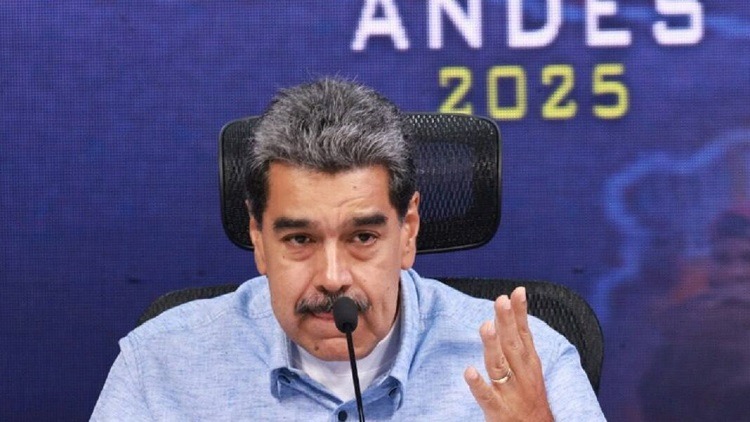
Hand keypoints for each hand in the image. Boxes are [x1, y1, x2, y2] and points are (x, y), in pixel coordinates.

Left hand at [463, 287, 552, 420]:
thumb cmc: (530, 397)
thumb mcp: (530, 368)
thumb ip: (519, 341)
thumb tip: (511, 312)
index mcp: (529, 364)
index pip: (524, 334)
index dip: (520, 313)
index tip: (517, 292)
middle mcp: (521, 375)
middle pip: (512, 345)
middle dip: (507, 322)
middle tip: (500, 301)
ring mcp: (510, 393)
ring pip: (500, 366)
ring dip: (492, 346)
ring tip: (486, 327)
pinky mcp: (498, 411)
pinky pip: (486, 397)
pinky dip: (478, 385)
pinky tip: (469, 372)